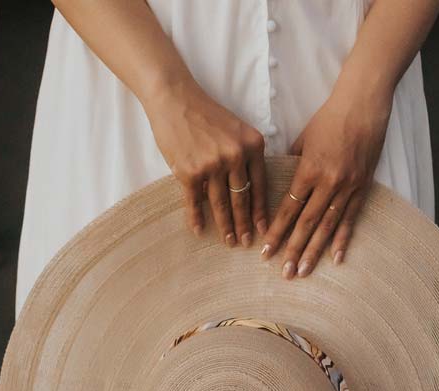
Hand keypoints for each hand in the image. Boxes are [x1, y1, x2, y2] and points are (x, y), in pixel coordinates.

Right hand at [143, 80, 268, 246]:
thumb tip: (247, 188)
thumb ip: (245, 155)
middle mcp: (235, 156)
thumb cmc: (205, 113)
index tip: (263, 228)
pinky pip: (194, 201)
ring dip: (224, 226)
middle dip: (244, 225)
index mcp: (252, 145)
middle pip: (242, 199)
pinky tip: (198, 230)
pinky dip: (195, 217)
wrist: (175, 99)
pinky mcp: (189, 172)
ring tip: (228, 241)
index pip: (260, 185)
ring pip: (221, 204)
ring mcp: (212, 165)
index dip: (261, 210)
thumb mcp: (236, 129)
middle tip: (246, 242)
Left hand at [261, 90, 391, 278]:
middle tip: (283, 273)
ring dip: (315, 252)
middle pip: (307, 224)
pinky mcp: (363, 187)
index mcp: (308, 170)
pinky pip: (350, 219)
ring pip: (328, 227)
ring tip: (303, 271)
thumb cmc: (329, 118)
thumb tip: (282, 184)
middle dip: (292, 250)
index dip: (276, 232)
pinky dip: (342, 240)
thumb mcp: (302, 139)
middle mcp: (328, 183)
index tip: (265, 251)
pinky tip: (335, 259)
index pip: (288, 210)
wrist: (364, 105)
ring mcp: (348, 187)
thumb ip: (292, 164)